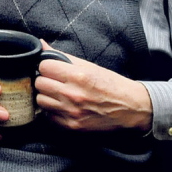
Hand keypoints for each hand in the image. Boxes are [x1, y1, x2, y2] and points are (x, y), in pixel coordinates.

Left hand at [34, 42, 152, 132]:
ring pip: (41, 100)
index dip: (47, 66)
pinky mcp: (72, 126)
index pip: (44, 66)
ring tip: (58, 94)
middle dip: (45, 80)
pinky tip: (63, 106)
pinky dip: (52, 110)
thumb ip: (63, 56)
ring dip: (47, 96)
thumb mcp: (89, 66)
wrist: (131, 108)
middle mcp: (73, 95)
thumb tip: (41, 45)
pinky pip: (49, 116)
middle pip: (40, 83)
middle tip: (55, 81)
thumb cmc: (111, 84)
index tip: (52, 69)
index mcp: (79, 76)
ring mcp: (72, 112)